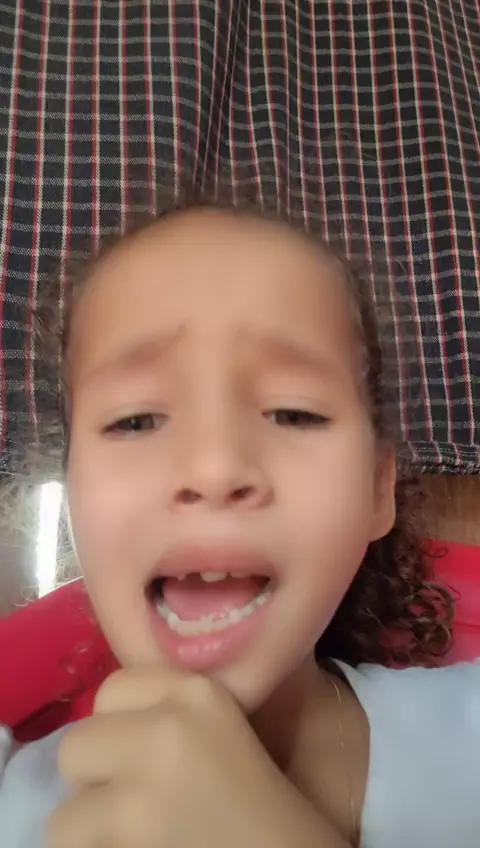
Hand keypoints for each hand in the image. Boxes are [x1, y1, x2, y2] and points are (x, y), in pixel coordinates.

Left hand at [46, 668, 346, 847]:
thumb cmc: (262, 817)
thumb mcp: (219, 736)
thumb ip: (165, 719)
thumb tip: (97, 734)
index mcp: (198, 691)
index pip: (111, 691)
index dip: (116, 733)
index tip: (142, 766)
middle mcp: (169, 722)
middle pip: (78, 745)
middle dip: (95, 786)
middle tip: (139, 814)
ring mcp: (146, 779)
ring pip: (65, 812)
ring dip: (92, 835)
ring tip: (139, 841)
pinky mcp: (129, 828)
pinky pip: (70, 847)